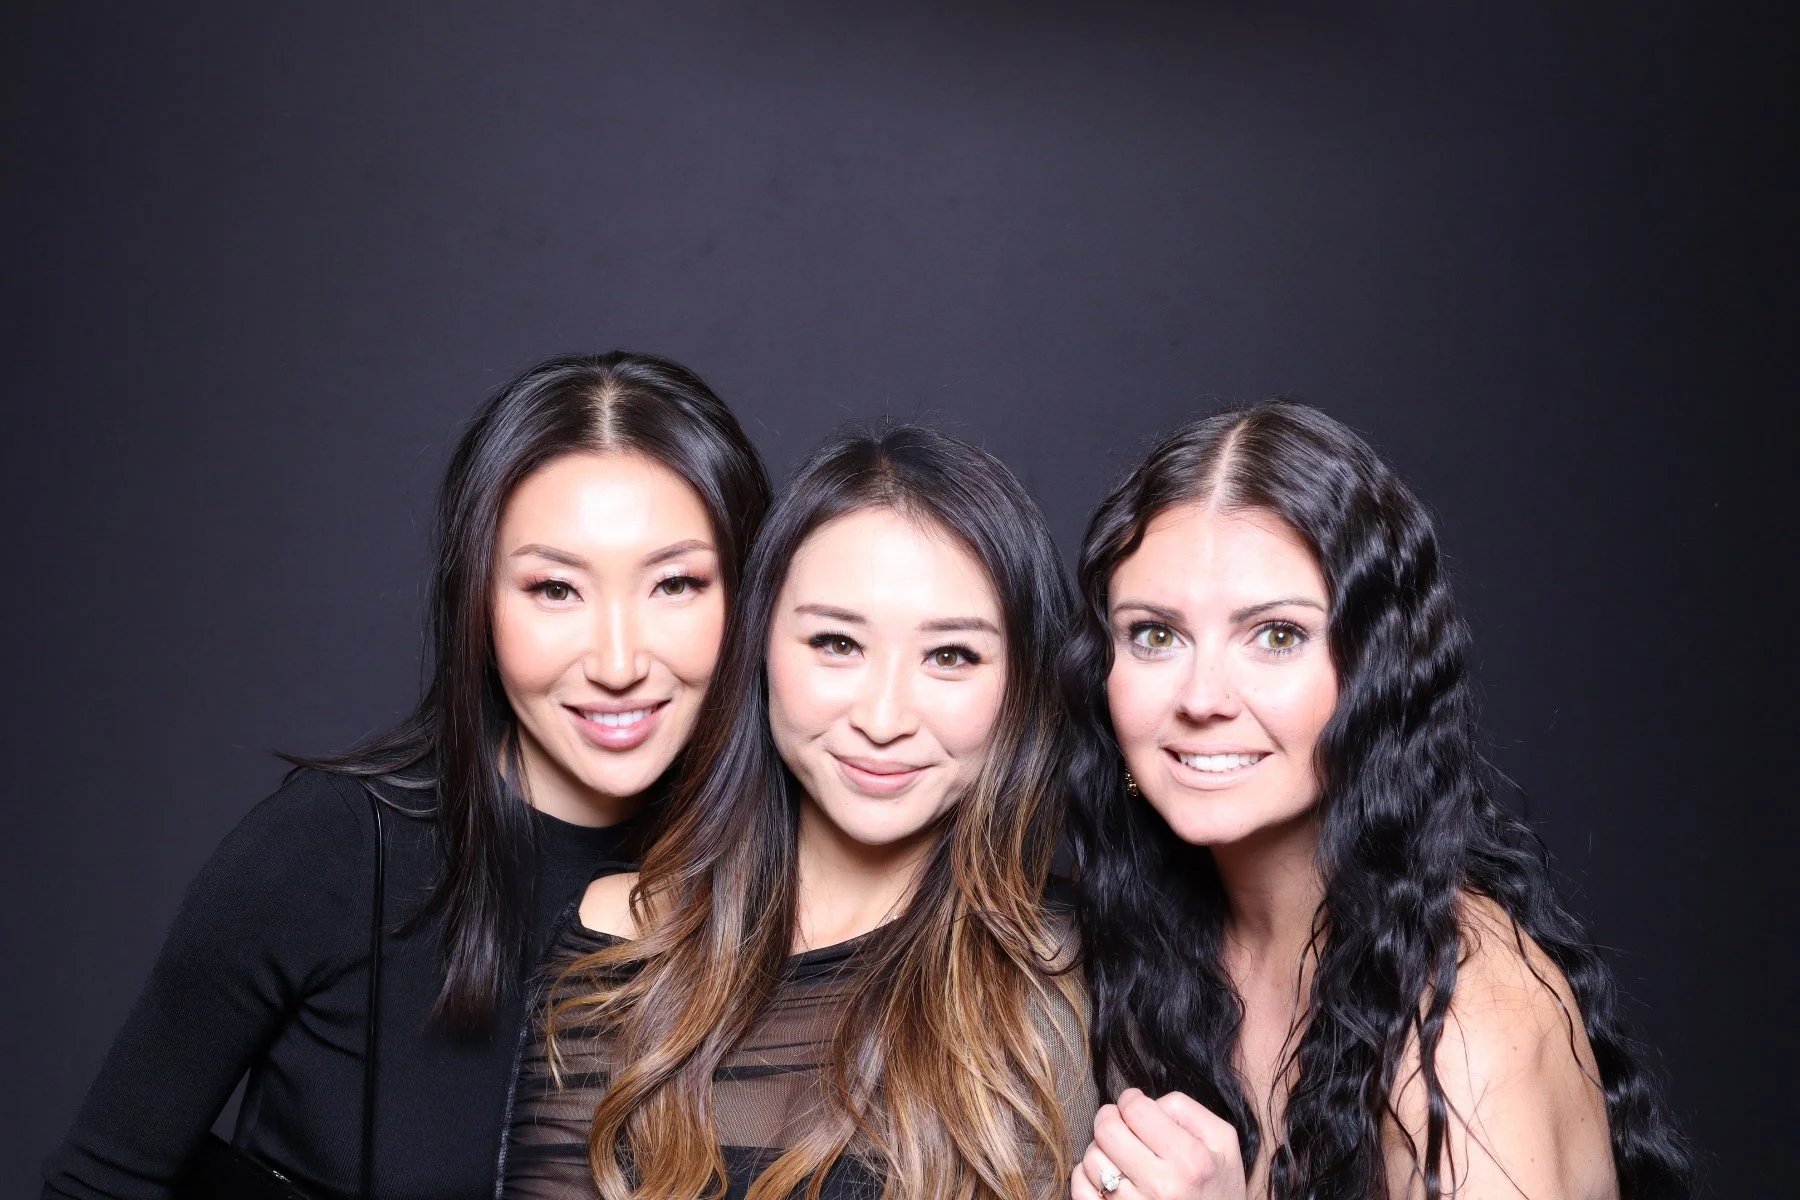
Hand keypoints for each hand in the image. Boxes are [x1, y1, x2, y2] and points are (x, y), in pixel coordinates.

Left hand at [1070, 1088, 1245, 1199]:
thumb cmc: (1218, 1186)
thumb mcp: (1222, 1141)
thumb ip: (1186, 1110)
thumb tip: (1146, 1102)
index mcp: (1190, 1161)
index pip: (1136, 1110)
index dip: (1131, 1099)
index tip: (1135, 1104)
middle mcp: (1162, 1187)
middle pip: (1107, 1131)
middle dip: (1110, 1118)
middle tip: (1121, 1123)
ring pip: (1092, 1159)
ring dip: (1101, 1148)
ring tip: (1119, 1154)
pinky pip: (1081, 1189)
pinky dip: (1086, 1176)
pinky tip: (1107, 1174)